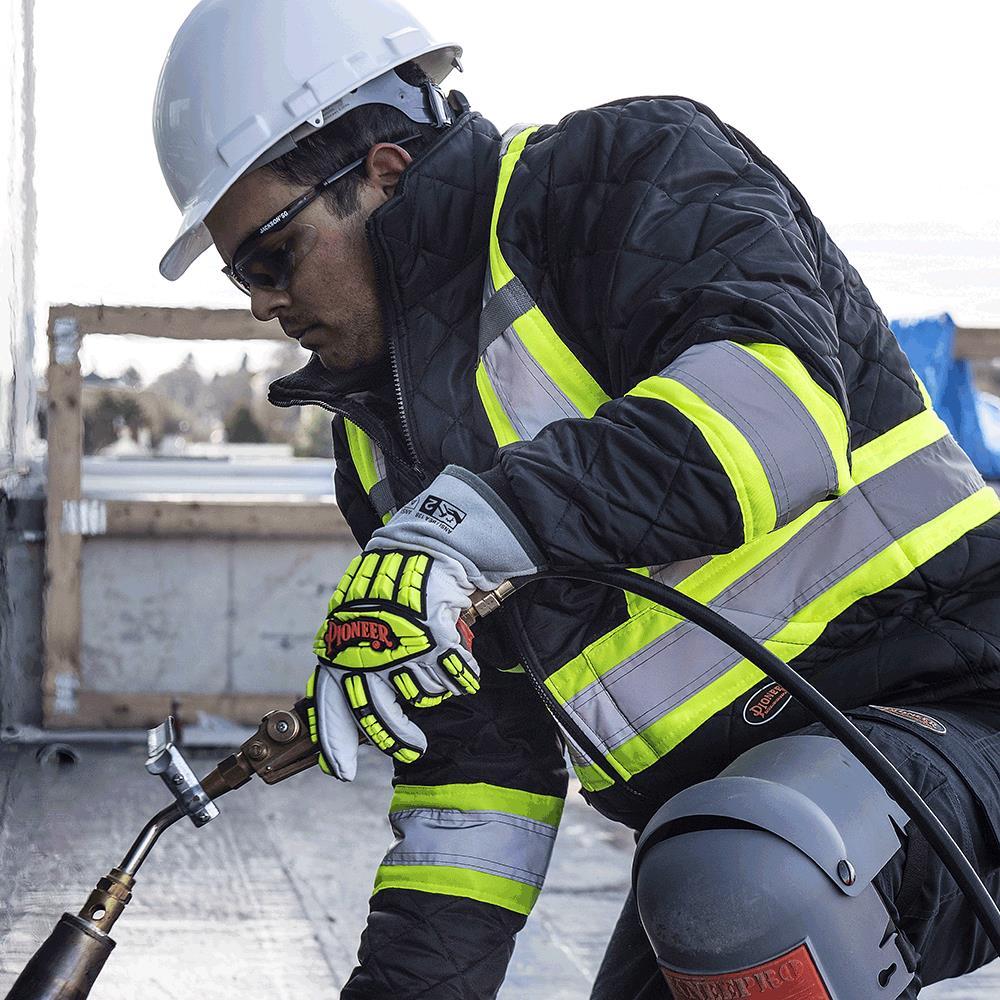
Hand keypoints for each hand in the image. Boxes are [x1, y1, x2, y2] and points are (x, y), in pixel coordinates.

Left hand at [307, 466, 543, 779]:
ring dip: (433, 685)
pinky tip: (461, 658)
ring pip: (422, 694)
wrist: (420, 546)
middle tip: (412, 746)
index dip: (335, 745)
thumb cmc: (388, 587)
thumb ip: (353, 662)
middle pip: (379, 717)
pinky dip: (461, 673)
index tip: (340, 773)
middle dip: (397, 737)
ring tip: (436, 661)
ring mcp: (400, 649)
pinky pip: (453, 678)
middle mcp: (365, 655)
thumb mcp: (358, 624)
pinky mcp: (433, 640)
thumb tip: (351, 709)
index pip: (332, 709)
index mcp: (340, 651)